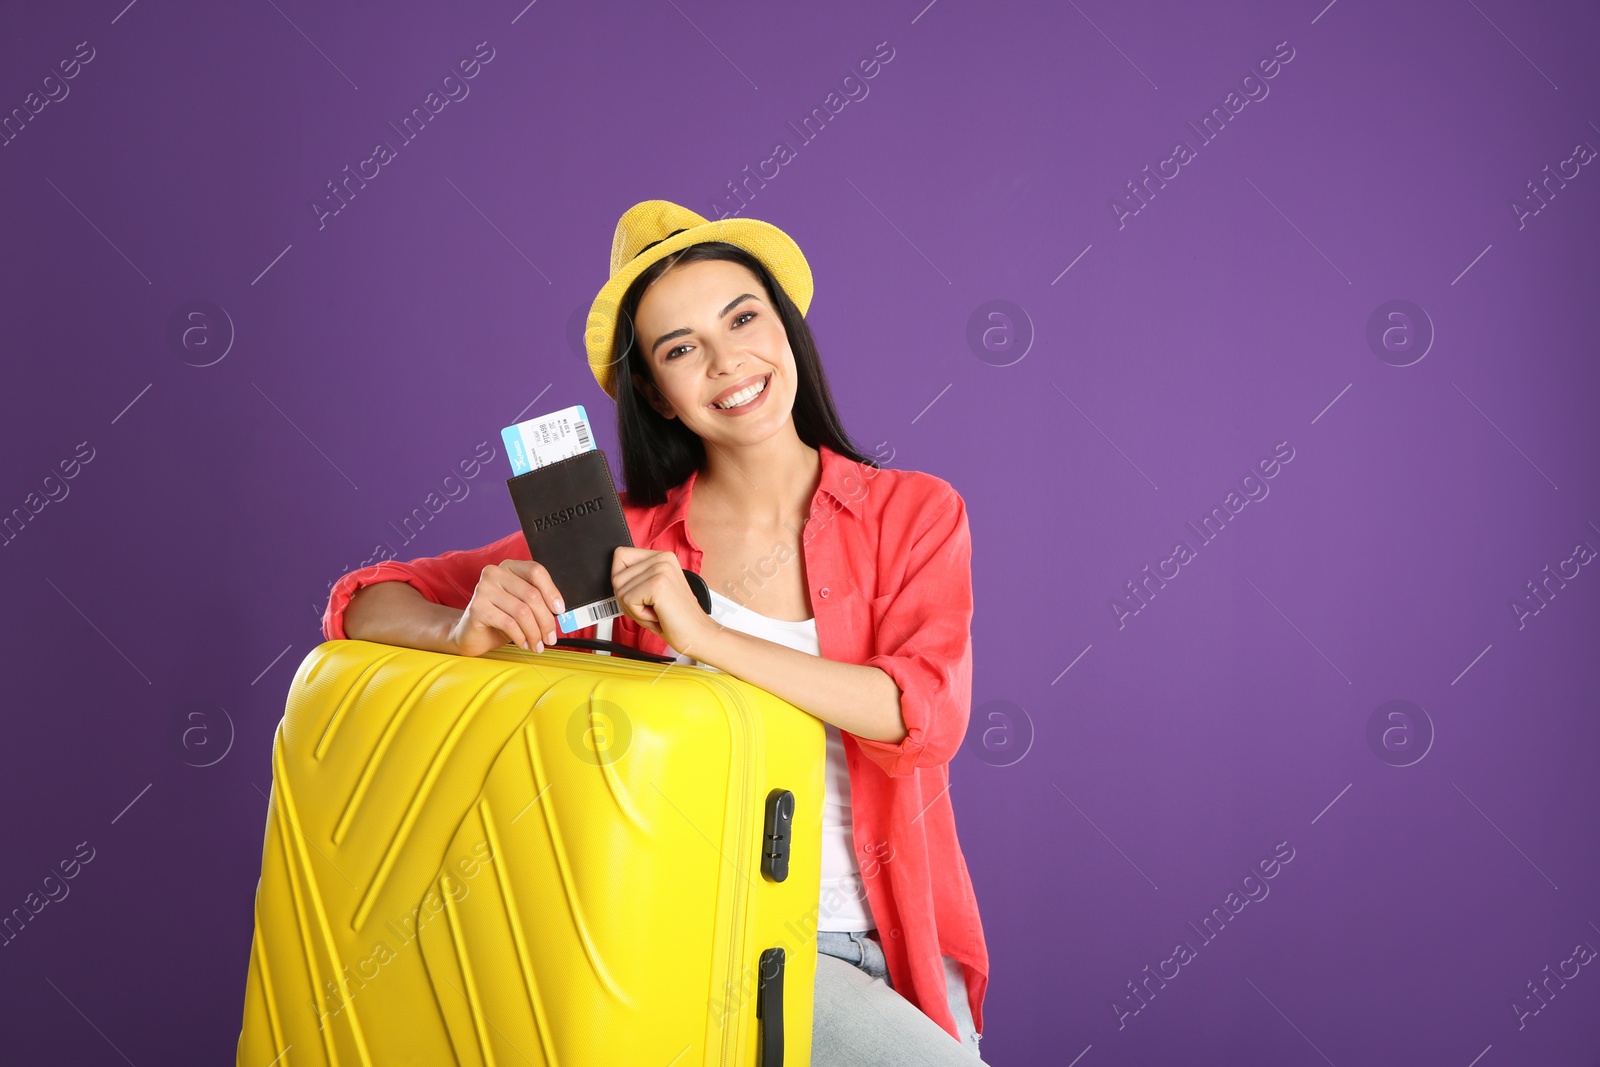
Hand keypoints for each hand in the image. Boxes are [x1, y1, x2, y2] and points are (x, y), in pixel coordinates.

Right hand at [447, 559, 564, 656]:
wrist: (471, 634)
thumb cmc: (500, 619)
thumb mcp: (522, 606)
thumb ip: (539, 603)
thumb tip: (560, 613)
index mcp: (509, 567)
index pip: (536, 571)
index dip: (552, 591)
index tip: (560, 610)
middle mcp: (495, 573)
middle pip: (532, 594)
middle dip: (546, 620)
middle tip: (551, 638)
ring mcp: (484, 588)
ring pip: (522, 611)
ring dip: (534, 632)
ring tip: (538, 645)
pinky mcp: (477, 607)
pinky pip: (509, 624)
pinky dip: (521, 637)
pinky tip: (524, 644)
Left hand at [611, 546, 715, 655]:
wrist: (697, 635)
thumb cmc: (675, 618)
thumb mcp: (653, 591)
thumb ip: (636, 578)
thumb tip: (614, 574)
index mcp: (662, 556)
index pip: (620, 556)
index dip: (623, 581)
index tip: (641, 595)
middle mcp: (662, 558)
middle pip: (616, 575)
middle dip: (627, 599)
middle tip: (650, 607)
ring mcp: (661, 569)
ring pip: (619, 589)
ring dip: (633, 608)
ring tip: (655, 611)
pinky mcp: (657, 584)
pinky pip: (627, 600)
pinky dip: (638, 615)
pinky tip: (657, 615)